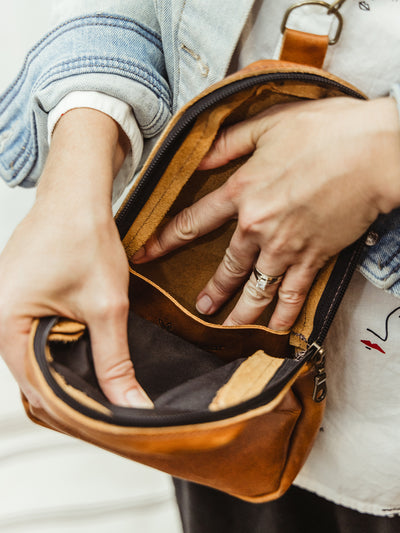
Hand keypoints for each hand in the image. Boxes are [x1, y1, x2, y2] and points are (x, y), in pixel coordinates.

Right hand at [0, 109, 151, 407]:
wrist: (76, 194)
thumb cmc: (83, 237)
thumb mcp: (106, 306)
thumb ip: (114, 361)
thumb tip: (129, 404)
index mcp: (5, 323)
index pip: (36, 390)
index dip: (74, 412)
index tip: (106, 426)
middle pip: (32, 378)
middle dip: (70, 397)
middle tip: (107, 412)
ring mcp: (4, 308)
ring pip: (34, 360)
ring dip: (65, 375)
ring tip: (101, 390)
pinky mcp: (18, 300)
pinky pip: (33, 339)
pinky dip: (59, 352)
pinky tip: (85, 359)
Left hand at [133, 97, 399, 329]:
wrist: (376, 151)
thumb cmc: (326, 131)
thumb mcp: (269, 124)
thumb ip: (228, 142)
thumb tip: (196, 157)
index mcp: (242, 190)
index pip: (192, 222)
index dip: (164, 241)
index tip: (144, 255)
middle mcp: (257, 225)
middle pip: (226, 266)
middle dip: (211, 290)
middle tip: (199, 307)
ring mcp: (286, 246)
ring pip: (256, 288)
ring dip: (240, 312)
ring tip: (228, 327)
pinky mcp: (314, 257)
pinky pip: (294, 293)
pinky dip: (285, 314)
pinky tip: (276, 329)